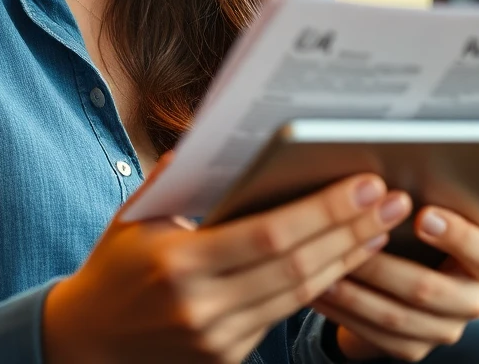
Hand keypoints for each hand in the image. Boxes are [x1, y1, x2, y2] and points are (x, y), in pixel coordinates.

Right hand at [43, 155, 412, 363]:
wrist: (88, 343)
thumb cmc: (113, 268)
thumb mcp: (134, 217)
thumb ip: (177, 178)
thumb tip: (220, 137)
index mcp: (177, 265)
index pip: (267, 236)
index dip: (322, 211)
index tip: (362, 183)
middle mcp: (202, 307)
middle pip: (295, 266)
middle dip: (349, 230)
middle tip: (389, 199)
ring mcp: (218, 339)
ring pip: (299, 295)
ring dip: (346, 258)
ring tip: (381, 226)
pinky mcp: (228, 358)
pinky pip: (284, 315)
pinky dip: (321, 284)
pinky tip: (345, 259)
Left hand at [312, 206, 478, 361]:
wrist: (399, 285)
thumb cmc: (414, 236)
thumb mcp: (424, 217)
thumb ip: (413, 206)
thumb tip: (378, 182)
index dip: (456, 235)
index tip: (422, 214)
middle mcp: (471, 300)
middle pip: (427, 288)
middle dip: (380, 265)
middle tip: (347, 243)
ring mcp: (443, 329)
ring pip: (395, 315)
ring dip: (353, 292)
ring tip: (323, 267)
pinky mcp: (413, 348)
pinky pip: (375, 335)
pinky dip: (343, 312)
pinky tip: (320, 291)